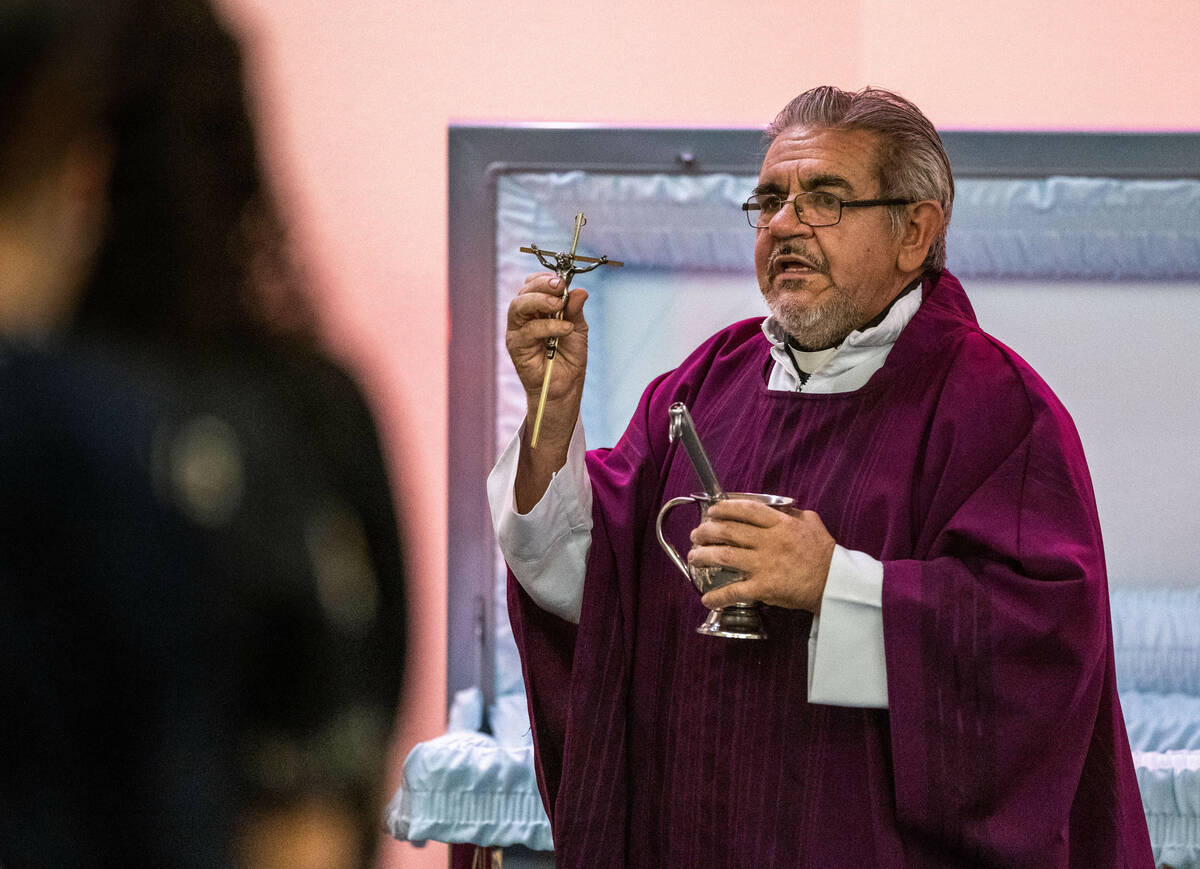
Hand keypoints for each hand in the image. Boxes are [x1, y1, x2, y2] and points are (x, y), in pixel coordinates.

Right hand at [505, 272, 588, 436]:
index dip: (545, 279)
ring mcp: (517, 331)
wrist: (565, 388)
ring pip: (518, 306)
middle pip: (523, 292)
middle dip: (541, 285)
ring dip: (540, 301)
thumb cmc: (569, 359)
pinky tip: (564, 329)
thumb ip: (575, 310)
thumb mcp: (577, 329)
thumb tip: (580, 291)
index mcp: (537, 309)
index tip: (562, 281)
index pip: (533, 285)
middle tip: (560, 288)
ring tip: (559, 305)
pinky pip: (527, 330)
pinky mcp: (515, 347)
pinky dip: (547, 326)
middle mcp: (524, 318)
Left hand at [689, 499, 835, 612]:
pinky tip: (706, 599)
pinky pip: (736, 591)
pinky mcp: (765, 588)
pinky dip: (718, 596)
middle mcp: (769, 542)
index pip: (746, 510)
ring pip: (725, 557)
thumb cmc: (825, 554)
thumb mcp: (812, 523)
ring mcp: (765, 565)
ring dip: (704, 556)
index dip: (724, 508)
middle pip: (729, 531)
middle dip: (707, 531)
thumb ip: (792, 514)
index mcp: (781, 524)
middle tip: (696, 534)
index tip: (712, 511)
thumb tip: (779, 508)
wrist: (836, 584)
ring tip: (694, 557)